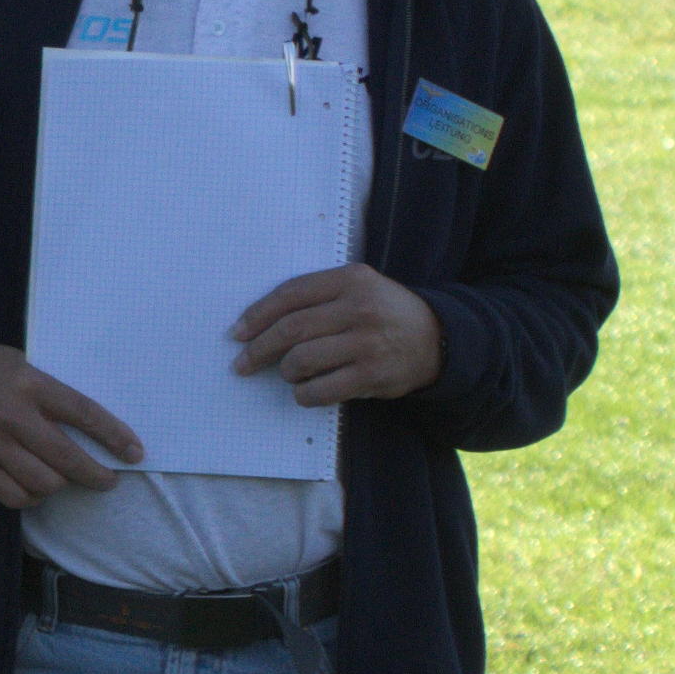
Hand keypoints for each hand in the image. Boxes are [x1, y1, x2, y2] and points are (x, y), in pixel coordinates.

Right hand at [0, 342, 141, 507]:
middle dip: (96, 475)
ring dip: (61, 486)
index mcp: (31, 385)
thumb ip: (52, 391)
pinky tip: (36, 488)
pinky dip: (32, 497)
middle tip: (108, 480)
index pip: (83, 414)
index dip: (113, 436)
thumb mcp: (24, 364)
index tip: (134, 453)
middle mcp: (13, 416)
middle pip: (66, 458)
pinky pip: (13, 495)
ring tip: (66, 480)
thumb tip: (94, 424)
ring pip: (42, 482)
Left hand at [235, 265, 443, 405]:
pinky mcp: (372, 375)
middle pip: (291, 329)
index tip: (237, 332)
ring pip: (301, 360)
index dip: (257, 315)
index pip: (290, 294)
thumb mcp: (358, 288)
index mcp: (351, 279)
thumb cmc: (384, 313)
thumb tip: (258, 320)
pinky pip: (321, 390)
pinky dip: (304, 394)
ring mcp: (367, 343)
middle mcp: (359, 308)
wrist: (437, 339)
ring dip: (285, 371)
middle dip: (259, 348)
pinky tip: (305, 391)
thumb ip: (317, 295)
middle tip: (243, 363)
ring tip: (288, 373)